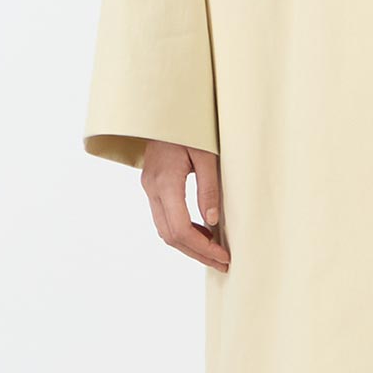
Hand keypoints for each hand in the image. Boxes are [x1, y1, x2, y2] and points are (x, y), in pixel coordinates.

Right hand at [142, 140, 228, 270]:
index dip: (202, 247)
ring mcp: (149, 188)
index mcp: (166, 182)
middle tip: (223, 263)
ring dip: (189, 245)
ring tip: (215, 253)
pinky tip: (203, 233)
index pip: (181, 228)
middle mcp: (152, 189)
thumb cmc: (189, 127)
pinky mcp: (152, 187)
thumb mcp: (207, 154)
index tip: (223, 255)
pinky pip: (164, 219)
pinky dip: (182, 231)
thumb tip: (212, 222)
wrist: (164, 109)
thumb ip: (209, 188)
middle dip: (197, 253)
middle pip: (171, 236)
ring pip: (165, 230)